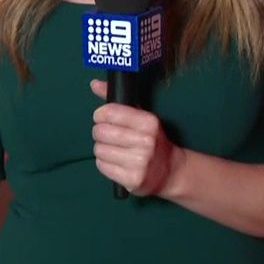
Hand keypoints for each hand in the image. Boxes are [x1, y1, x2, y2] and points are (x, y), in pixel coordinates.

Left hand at [89, 79, 180, 196]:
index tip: (103, 118)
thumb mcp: (140, 116)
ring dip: (102, 149)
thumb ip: (117, 101)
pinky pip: (102, 166)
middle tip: (109, 137)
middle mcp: (145, 142)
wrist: (169, 170)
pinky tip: (116, 162)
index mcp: (148, 122)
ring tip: (114, 150)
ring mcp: (139, 162)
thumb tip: (94, 83)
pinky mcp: (132, 179)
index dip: (100, 115)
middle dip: (100, 133)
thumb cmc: (151, 139)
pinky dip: (104, 163)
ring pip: (99, 150)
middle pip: (100, 132)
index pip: (109, 112)